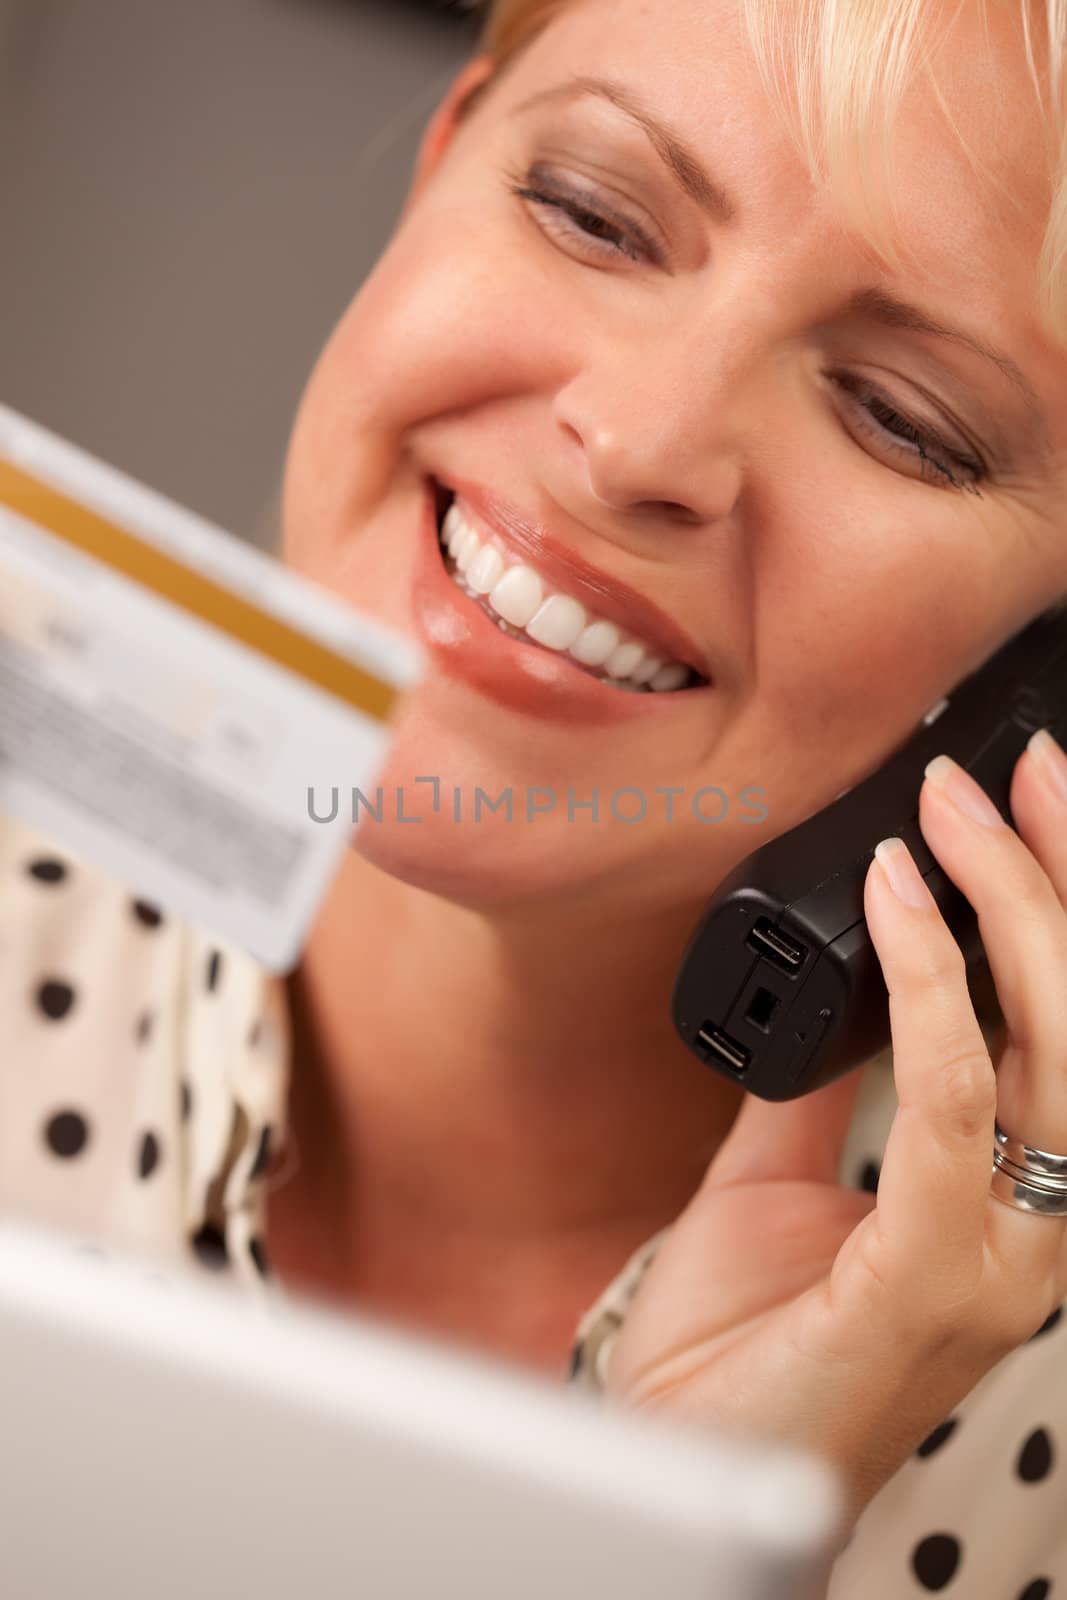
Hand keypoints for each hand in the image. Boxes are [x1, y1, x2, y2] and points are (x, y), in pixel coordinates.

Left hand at [603, 733, 1066, 1536]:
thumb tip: (824, 1001)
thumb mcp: (775, 1182)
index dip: (1053, 911)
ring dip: (1014, 909)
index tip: (1020, 804)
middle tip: (1016, 774)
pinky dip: (932, 984)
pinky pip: (947, 1099)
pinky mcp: (938, 1274)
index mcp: (1001, 1195)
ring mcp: (1001, 1253)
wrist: (681, 1465)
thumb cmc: (740, 1343)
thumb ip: (814, 1095)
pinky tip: (893, 899)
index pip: (1061, 1030)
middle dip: (1059, 882)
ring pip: (1054, 1050)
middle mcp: (1030, 1221)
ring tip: (960, 808)